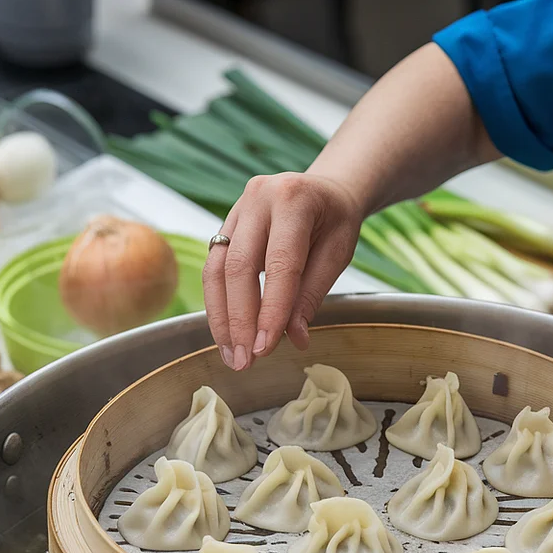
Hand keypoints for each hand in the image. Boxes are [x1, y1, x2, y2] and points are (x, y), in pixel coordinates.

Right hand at [203, 172, 362, 369]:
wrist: (324, 191)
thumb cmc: (336, 221)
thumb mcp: (338, 254)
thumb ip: (312, 294)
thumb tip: (293, 338)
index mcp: (294, 199)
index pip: (279, 264)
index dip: (270, 310)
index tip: (265, 349)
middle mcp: (258, 198)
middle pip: (238, 267)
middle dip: (239, 320)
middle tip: (243, 361)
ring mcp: (236, 209)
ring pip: (217, 269)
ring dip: (222, 318)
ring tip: (231, 355)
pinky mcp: (225, 225)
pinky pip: (214, 268)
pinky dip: (219, 304)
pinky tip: (227, 333)